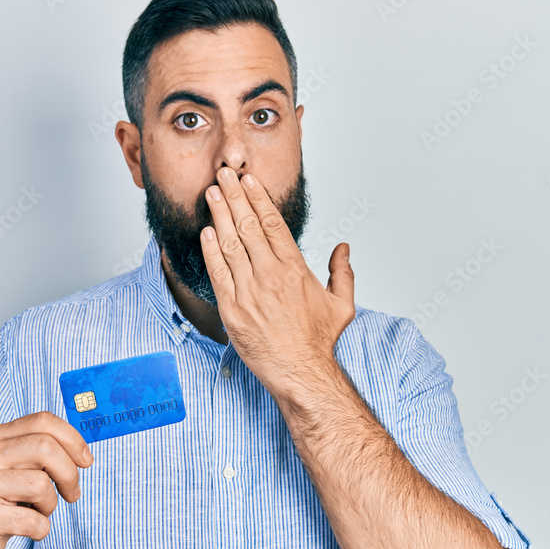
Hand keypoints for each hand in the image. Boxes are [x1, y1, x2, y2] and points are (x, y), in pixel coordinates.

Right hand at [0, 411, 93, 548]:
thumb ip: (42, 452)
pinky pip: (32, 521)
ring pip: (41, 485)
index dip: (72, 439)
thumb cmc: (1, 499)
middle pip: (45, 447)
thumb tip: (82, 454)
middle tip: (71, 492)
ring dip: (51, 504)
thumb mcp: (18, 467)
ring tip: (40, 510)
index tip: (86, 460)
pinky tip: (30, 529)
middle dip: (69, 473)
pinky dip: (41, 528)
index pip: (42, 421)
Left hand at [200, 167, 355, 390]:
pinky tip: (206, 232)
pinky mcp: (232, 310)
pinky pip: (218, 274)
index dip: (258, 198)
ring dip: (219, 215)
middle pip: (248, 226)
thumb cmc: (319, 341)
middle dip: (234, 197)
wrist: (300, 373)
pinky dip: (211, 251)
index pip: (272, 224)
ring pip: (230, 245)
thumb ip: (342, 272)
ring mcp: (249, 292)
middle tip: (223, 175)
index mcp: (295, 269)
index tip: (248, 180)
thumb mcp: (343, 304)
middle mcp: (270, 275)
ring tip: (211, 193)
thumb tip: (343, 247)